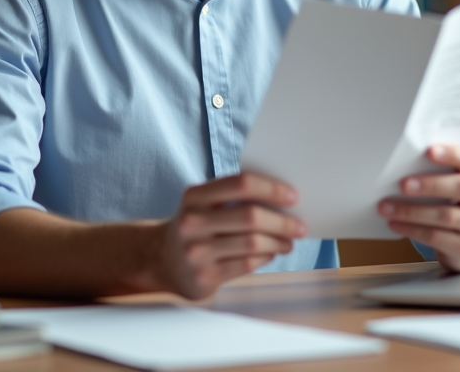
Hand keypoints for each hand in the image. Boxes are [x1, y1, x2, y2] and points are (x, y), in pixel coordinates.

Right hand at [156, 172, 305, 298]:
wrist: (160, 260)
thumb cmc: (196, 227)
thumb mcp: (203, 204)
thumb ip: (233, 197)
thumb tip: (283, 200)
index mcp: (195, 196)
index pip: (241, 183)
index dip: (271, 188)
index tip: (293, 196)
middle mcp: (192, 221)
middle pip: (250, 216)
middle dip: (282, 221)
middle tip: (300, 225)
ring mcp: (197, 251)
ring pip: (252, 243)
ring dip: (278, 242)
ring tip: (289, 241)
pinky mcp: (204, 275)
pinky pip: (246, 264)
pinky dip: (265, 257)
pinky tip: (271, 253)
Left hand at [378, 143, 459, 271]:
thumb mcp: (459, 181)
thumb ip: (442, 168)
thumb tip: (404, 159)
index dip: (451, 154)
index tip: (428, 151)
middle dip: (430, 185)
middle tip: (403, 184)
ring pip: (445, 216)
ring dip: (412, 211)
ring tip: (387, 207)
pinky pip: (436, 237)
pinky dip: (412, 229)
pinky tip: (395, 224)